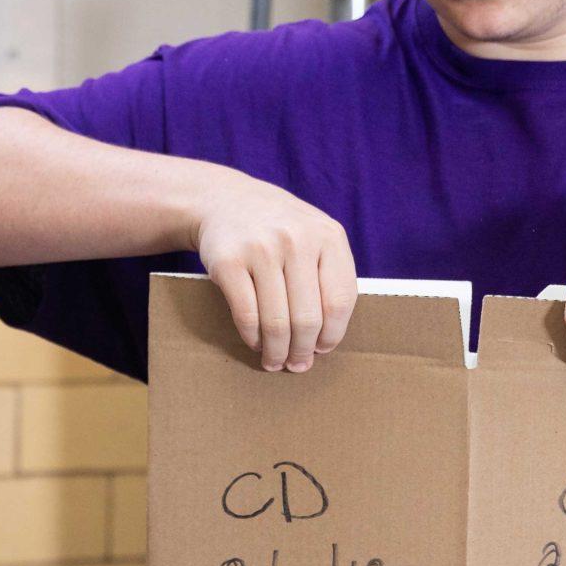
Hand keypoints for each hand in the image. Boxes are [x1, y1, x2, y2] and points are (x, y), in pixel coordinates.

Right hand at [188, 171, 357, 371]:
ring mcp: (261, 249)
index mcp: (329, 236)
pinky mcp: (228, 261)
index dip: (332, 335)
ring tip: (275, 361)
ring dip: (276, 352)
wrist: (225, 200)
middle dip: (302, 351)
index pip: (339, 302)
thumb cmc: (279, 229)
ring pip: (276, 322)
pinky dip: (252, 338)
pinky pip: (246, 315)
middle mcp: (297, 240)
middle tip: (297, 364)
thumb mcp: (315, 236)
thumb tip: (326, 338)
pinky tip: (256, 342)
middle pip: (307, 318)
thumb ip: (330, 275)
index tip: (322, 349)